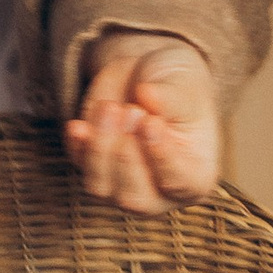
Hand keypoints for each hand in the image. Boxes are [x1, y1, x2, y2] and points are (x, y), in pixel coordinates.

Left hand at [65, 34, 221, 211]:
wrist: (147, 73)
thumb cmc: (177, 85)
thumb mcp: (183, 85)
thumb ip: (170, 97)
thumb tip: (148, 95)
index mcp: (194, 176)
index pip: (180, 183)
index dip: (163, 157)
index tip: (151, 123)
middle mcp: (158, 191)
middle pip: (136, 198)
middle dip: (127, 156)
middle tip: (131, 111)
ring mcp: (121, 184)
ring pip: (100, 187)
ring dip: (101, 147)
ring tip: (110, 107)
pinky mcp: (91, 166)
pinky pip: (79, 164)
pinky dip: (78, 145)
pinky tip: (78, 125)